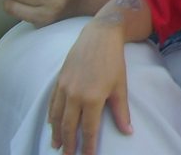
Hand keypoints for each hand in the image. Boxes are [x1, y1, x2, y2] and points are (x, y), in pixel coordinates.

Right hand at [48, 20, 131, 154]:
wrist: (99, 36)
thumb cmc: (113, 61)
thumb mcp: (120, 86)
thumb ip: (121, 112)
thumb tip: (128, 132)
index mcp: (92, 98)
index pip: (89, 130)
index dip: (88, 147)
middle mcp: (75, 95)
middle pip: (69, 127)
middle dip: (69, 145)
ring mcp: (64, 87)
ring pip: (57, 117)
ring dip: (57, 134)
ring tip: (57, 146)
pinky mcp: (59, 80)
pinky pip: (52, 103)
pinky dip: (51, 116)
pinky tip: (52, 124)